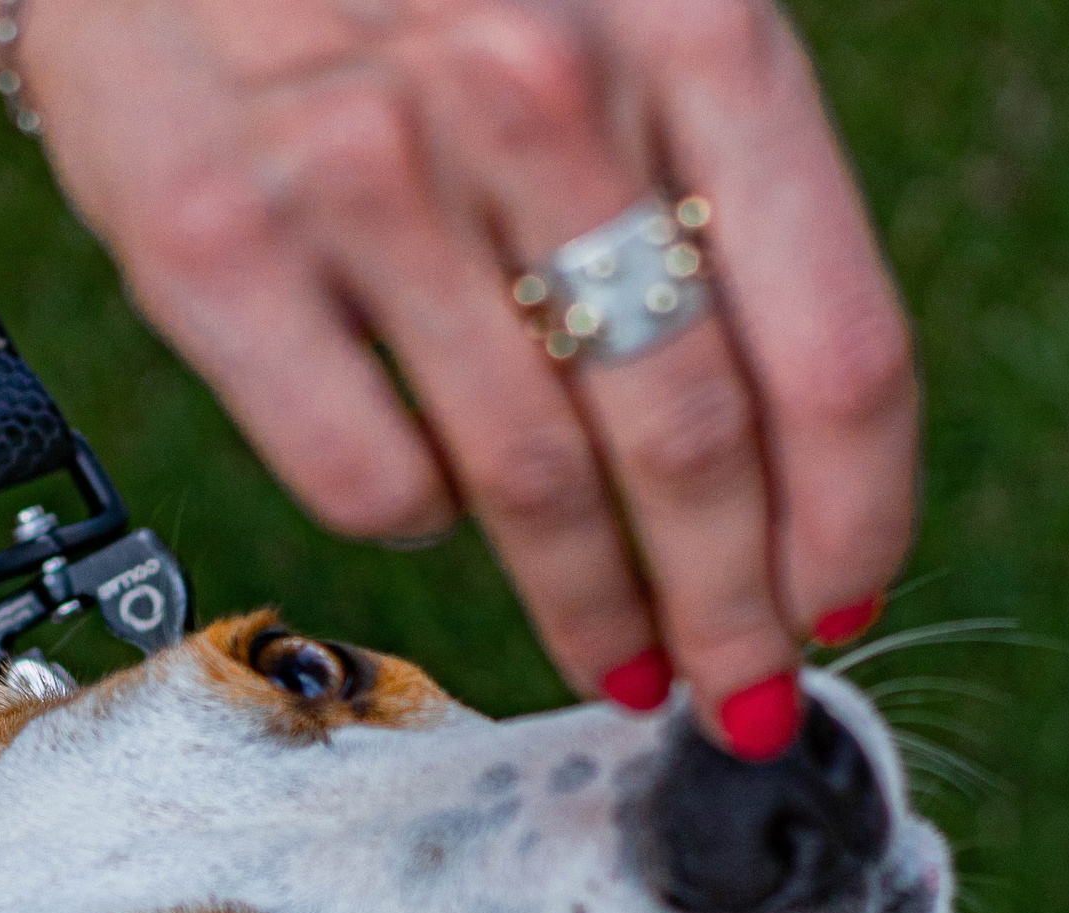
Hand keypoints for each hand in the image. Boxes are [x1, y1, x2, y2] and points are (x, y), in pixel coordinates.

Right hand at [0, 0, 914, 756]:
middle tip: (735, 689)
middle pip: (691, 443)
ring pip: (531, 487)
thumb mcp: (605, 15)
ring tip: (614, 660)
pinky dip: (417, 527)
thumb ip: (701, 186)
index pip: (832, 346)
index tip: (836, 607)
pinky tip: (432, 511)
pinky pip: (367, 479)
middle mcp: (534, 88)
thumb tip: (785, 459)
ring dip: (592, 611)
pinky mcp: (218, 248)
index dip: (851, 518)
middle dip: (729, 612)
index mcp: (688, 22)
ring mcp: (366, 170)